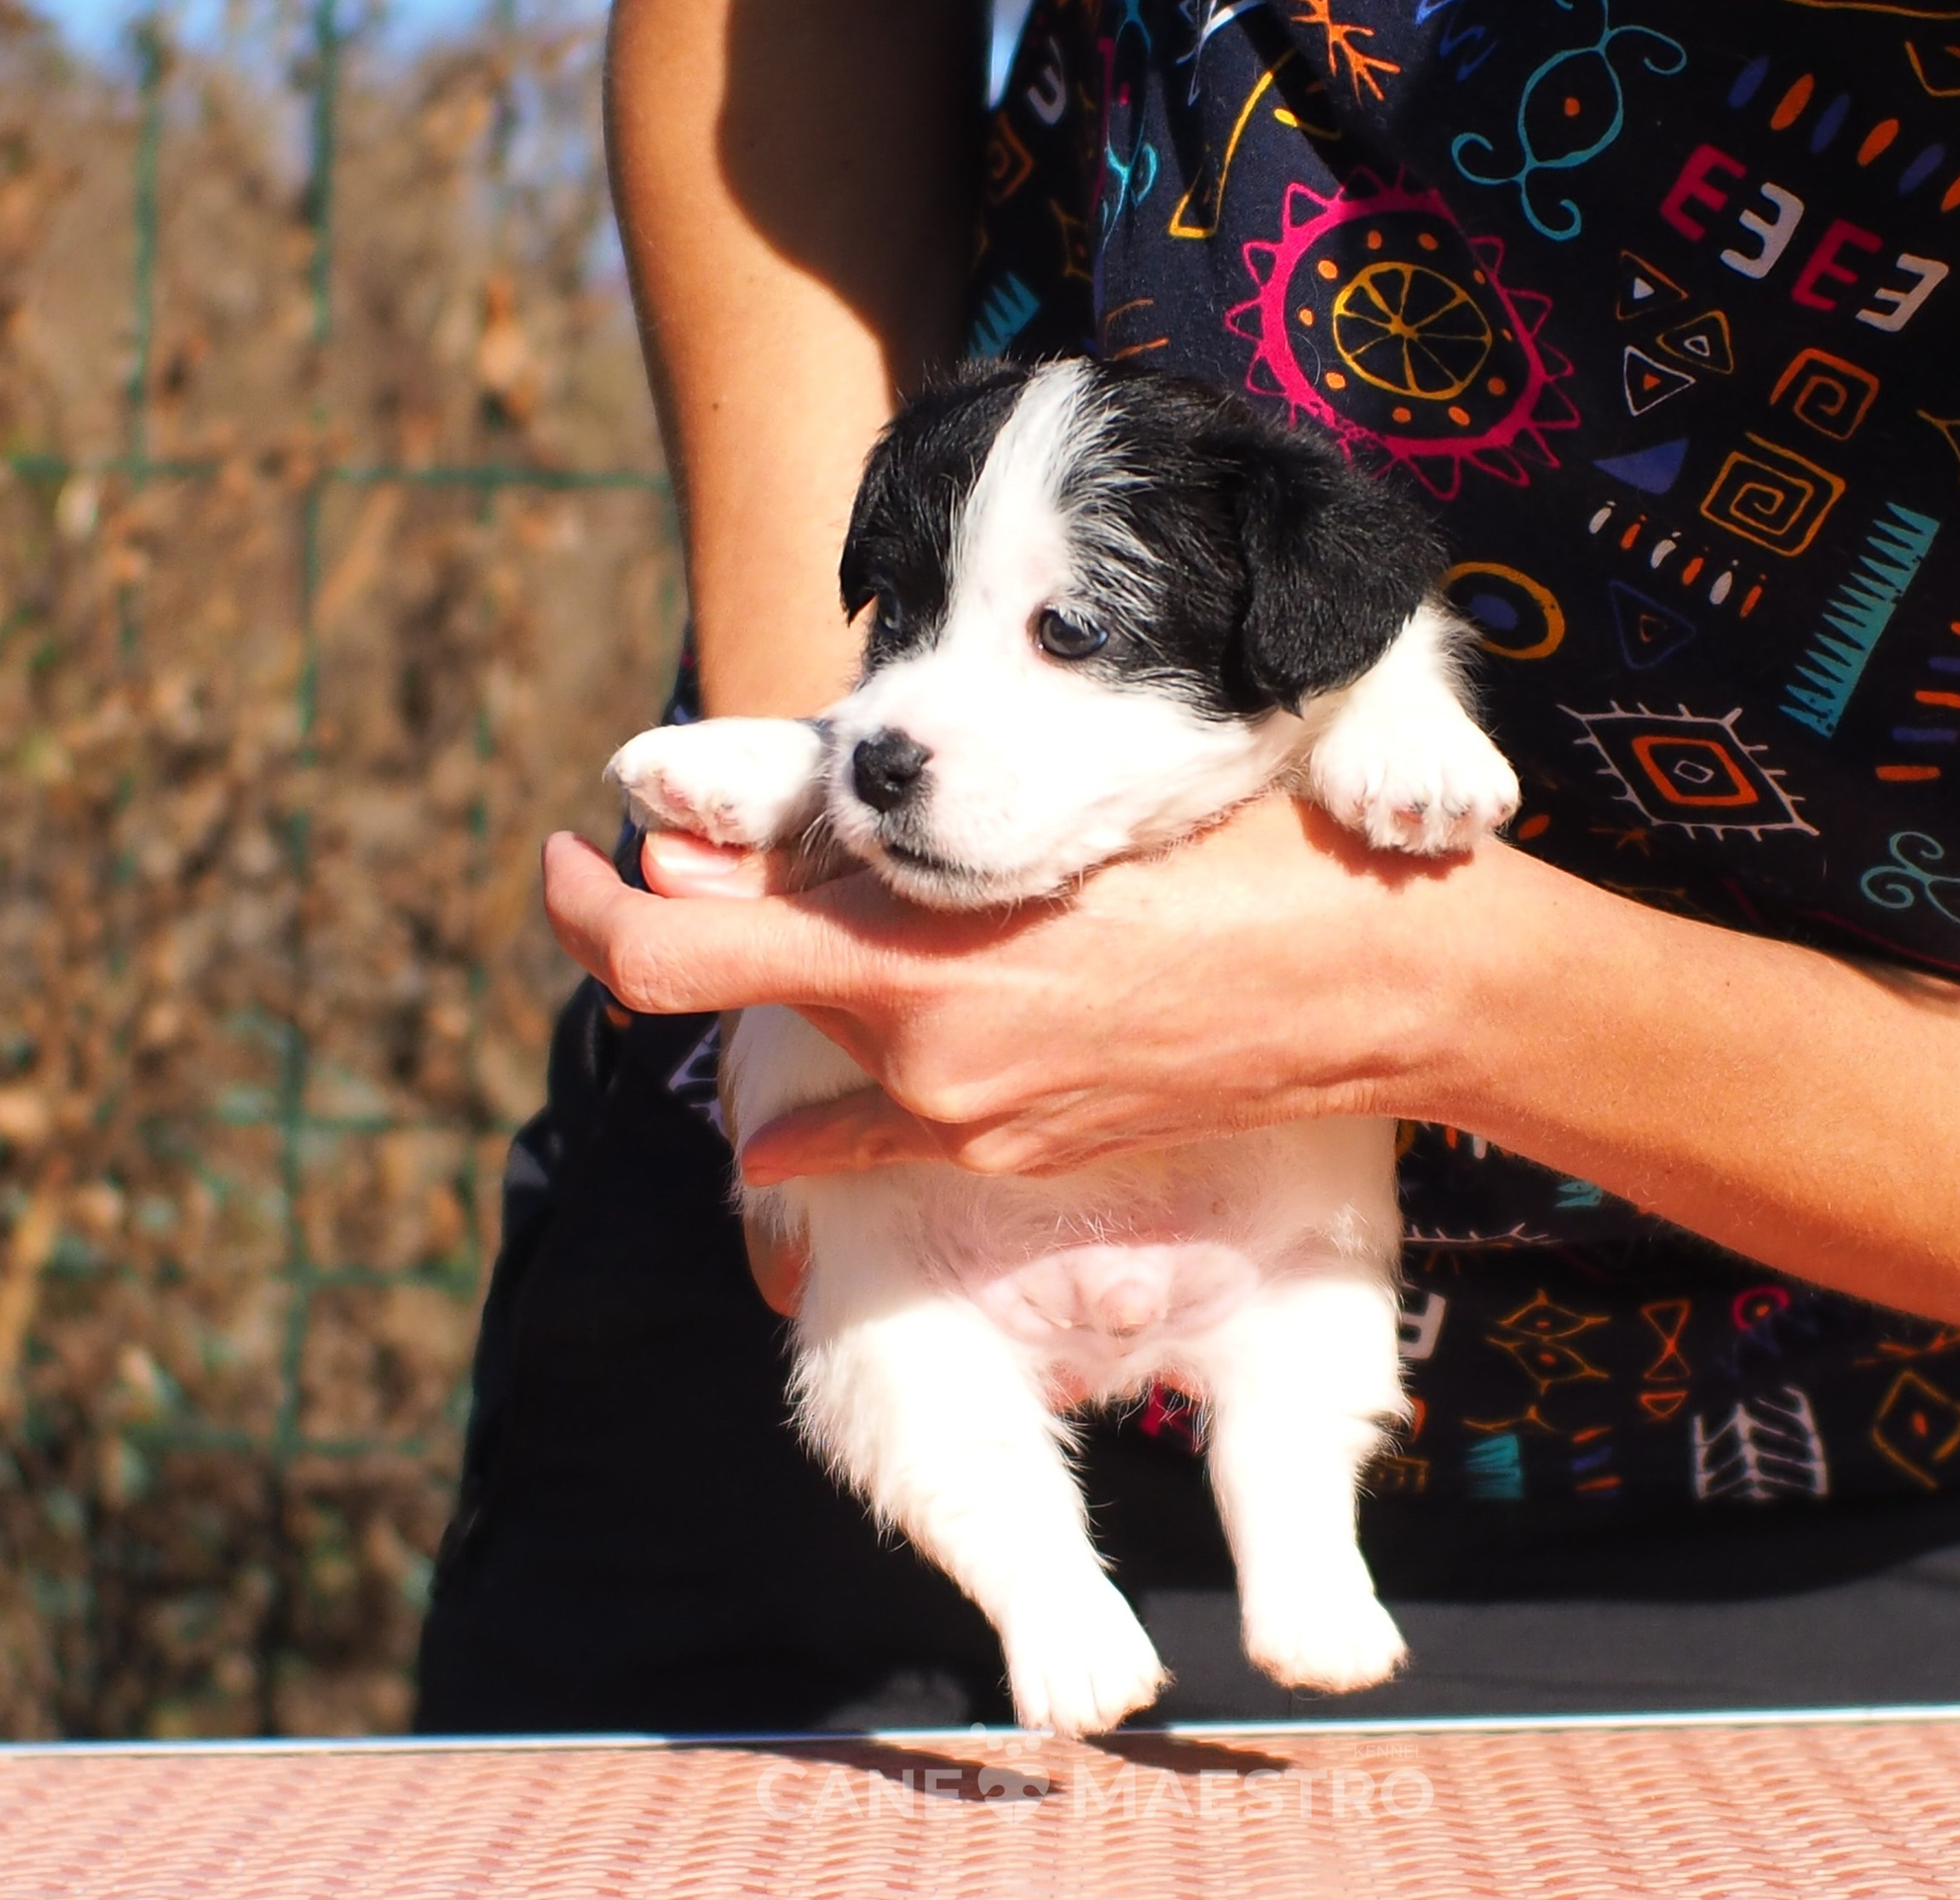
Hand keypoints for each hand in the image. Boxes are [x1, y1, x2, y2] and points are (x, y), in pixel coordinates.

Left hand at [544, 796, 1500, 1183]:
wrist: (1393, 989)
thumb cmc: (1253, 857)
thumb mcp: (1068, 803)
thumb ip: (875, 831)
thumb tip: (705, 846)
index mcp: (914, 964)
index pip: (663, 962)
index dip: (580, 912)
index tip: (566, 860)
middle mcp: (921, 1066)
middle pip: (740, 998)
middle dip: (718, 916)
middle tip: (716, 842)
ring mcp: (974, 1126)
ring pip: (827, 1044)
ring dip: (813, 979)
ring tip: (873, 890)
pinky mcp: (1024, 1154)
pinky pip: (895, 1112)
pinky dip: (863, 1066)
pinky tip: (886, 1027)